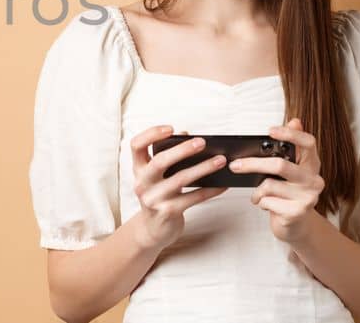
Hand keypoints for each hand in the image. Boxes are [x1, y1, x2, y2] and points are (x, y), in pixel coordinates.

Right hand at [127, 125, 228, 250]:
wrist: (152, 230)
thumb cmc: (159, 196)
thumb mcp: (157, 177)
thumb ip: (168, 156)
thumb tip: (188, 135)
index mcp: (138, 169)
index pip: (136, 145)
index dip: (151, 134)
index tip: (170, 128)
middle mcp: (142, 183)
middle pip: (160, 161)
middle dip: (182, 150)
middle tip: (202, 142)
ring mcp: (154, 199)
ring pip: (181, 179)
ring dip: (203, 168)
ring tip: (221, 160)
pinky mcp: (168, 212)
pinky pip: (193, 198)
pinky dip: (211, 190)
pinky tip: (223, 184)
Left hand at [231, 117, 327, 244]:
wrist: (295, 226)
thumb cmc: (287, 194)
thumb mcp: (288, 171)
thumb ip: (290, 148)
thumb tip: (296, 120)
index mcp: (312, 165)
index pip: (308, 142)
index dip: (290, 134)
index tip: (269, 130)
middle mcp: (314, 180)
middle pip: (279, 165)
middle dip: (253, 164)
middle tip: (234, 165)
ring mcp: (308, 197)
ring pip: (269, 185)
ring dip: (257, 191)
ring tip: (259, 195)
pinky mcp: (297, 213)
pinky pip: (267, 201)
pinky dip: (260, 203)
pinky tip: (266, 206)